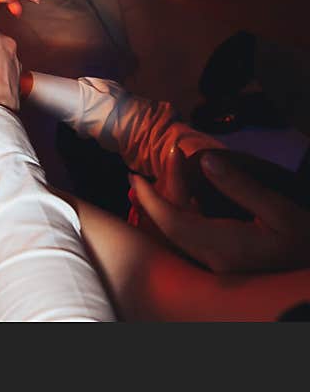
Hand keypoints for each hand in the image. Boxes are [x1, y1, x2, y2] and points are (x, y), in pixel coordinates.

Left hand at [131, 151, 309, 272]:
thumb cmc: (305, 241)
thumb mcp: (280, 211)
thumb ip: (240, 186)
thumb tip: (206, 160)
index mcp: (224, 247)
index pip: (173, 221)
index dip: (151, 198)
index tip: (135, 175)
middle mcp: (214, 261)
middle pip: (172, 226)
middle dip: (158, 195)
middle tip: (152, 167)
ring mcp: (217, 267)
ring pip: (179, 234)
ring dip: (168, 204)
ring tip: (167, 175)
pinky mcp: (222, 266)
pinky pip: (190, 239)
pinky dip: (180, 215)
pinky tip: (184, 198)